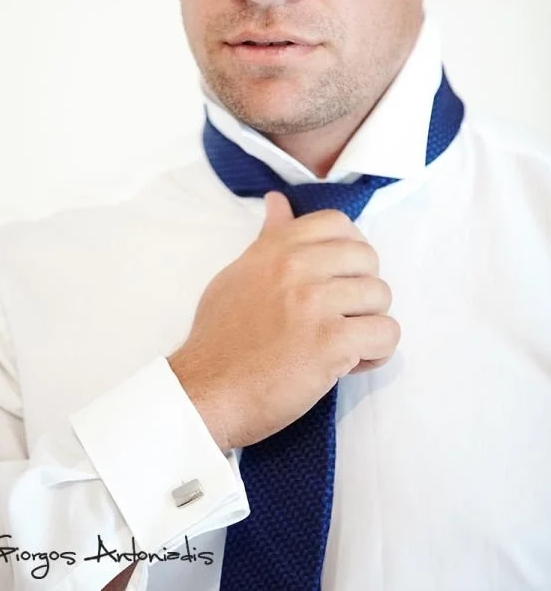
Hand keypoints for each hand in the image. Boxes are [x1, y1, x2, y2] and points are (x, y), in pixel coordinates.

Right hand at [168, 191, 399, 450]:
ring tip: (344, 343)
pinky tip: (350, 363)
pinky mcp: (331, 342)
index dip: (349, 248)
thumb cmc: (220, 338)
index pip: (337, 223)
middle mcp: (297, 267)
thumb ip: (268, 239)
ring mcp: (315, 303)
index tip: (340, 276)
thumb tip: (278, 201)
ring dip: (369, 323)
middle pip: (367, 258)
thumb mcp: (238, 274)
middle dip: (363, 289)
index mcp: (277, 248)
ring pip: (381, 296)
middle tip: (342, 315)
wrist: (207, 391)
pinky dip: (376, 353)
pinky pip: (386, 334)